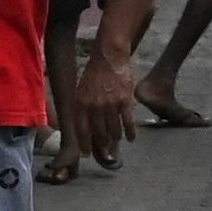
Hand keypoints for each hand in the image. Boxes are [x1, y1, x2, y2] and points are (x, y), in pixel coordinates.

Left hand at [69, 47, 140, 161]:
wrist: (109, 57)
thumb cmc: (94, 73)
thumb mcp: (81, 90)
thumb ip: (81, 107)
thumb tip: (82, 126)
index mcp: (81, 104)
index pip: (82, 130)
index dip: (85, 144)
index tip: (87, 153)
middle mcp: (95, 106)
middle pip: (99, 133)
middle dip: (102, 144)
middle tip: (104, 150)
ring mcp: (110, 105)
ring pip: (113, 130)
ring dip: (115, 138)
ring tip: (116, 140)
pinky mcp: (125, 101)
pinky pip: (127, 122)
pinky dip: (130, 133)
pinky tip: (131, 139)